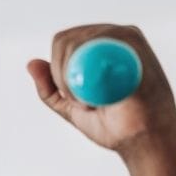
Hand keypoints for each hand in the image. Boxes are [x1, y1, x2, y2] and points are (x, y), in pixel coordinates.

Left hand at [26, 25, 175, 158]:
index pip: (62, 43)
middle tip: (79, 100)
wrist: (143, 138)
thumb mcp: (71, 107)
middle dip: (62, 74)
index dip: (57, 69)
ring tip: (92, 100)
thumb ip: (50, 88)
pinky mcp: (133, 42)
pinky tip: (100, 93)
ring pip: (76, 43)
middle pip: (65, 40)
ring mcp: (123, 37)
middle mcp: (110, 38)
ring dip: (74, 76)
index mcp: (96, 49)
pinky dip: (90, 75)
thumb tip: (32, 63)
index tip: (69, 96)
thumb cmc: (114, 124)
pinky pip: (95, 49)